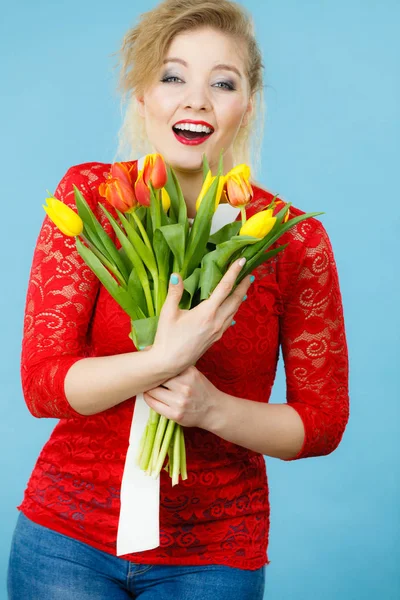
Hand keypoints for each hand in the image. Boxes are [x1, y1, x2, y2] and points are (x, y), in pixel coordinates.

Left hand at [142, 365, 220, 428]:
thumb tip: (157, 359)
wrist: (213, 410)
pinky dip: (149, 399)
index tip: (151, 364)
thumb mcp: (194, 374)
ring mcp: (179, 401)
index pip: (165, 365)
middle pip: (157, 378)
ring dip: (149, 389)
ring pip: (152, 391)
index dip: (155, 364)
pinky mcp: (175, 414)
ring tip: (149, 387)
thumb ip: (179, 368)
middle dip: (151, 377)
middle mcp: (185, 386)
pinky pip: (154, 404)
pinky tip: (150, 396)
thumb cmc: (201, 390)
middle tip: (147, 377)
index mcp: (190, 373)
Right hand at [151, 258, 252, 373]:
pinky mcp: (216, 338)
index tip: (242, 261)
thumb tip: (177, 275)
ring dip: (239, 298)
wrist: (170, 364)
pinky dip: (233, 310)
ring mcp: (218, 331)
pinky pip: (229, 320)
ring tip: (243, 289)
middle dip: (243, 285)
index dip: (234, 272)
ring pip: (234, 311)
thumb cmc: (167, 338)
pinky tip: (232, 310)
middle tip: (249, 274)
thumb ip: (175, 293)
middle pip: (235, 299)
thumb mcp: (168, 313)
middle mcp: (216, 321)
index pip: (224, 287)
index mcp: (206, 312)